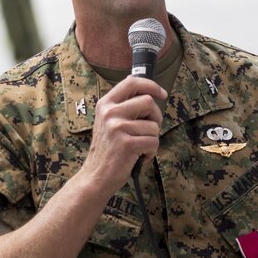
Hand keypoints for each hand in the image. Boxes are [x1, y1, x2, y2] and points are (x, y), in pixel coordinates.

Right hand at [81, 75, 164, 194]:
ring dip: (152, 139)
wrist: (96, 175)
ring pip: (154, 126)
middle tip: (148, 130)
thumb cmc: (108, 149)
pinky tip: (139, 156)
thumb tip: (136, 81)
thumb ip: (122, 103)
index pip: (132, 83)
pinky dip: (151, 152)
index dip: (151, 85)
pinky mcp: (126, 143)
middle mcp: (110, 113)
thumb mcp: (108, 120)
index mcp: (106, 104)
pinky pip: (154, 142)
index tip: (161, 94)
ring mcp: (117, 127)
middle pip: (148, 102)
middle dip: (156, 117)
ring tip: (139, 146)